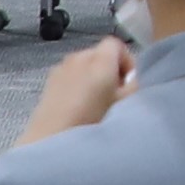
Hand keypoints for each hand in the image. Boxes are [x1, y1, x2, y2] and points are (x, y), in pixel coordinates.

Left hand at [18, 32, 135, 144]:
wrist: (52, 140)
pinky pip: (70, 76)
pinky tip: (79, 108)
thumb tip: (134, 79)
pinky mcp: (49, 82)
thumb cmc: (92, 123)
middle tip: (116, 97)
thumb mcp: (125, 105)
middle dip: (111, 71)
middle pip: (100, 54)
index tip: (128, 83)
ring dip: (94, 78)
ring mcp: (60, 68)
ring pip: (85, 66)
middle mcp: (78, 57)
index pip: (116, 44)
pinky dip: (78, 85)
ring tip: (97, 104)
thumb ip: (135, 86)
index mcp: (99, 60)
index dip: (127, 61)